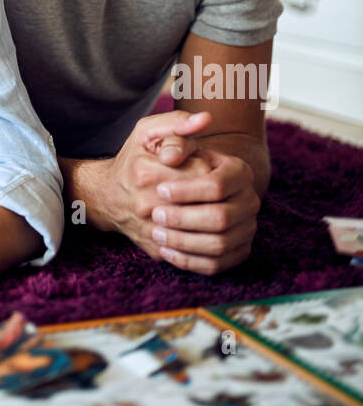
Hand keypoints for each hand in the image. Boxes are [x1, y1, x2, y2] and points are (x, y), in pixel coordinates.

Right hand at [95, 109, 214, 254]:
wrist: (106, 197)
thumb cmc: (132, 160)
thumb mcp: (147, 132)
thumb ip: (177, 123)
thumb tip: (206, 119)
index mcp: (148, 172)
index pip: (202, 171)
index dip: (209, 166)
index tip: (201, 163)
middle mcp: (147, 205)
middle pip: (205, 201)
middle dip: (212, 191)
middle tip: (205, 185)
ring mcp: (152, 231)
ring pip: (203, 229)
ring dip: (211, 215)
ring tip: (204, 202)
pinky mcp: (158, 251)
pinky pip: (194, 250)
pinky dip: (204, 237)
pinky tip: (200, 224)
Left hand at [149, 149, 260, 274]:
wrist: (194, 185)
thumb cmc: (181, 161)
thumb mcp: (176, 142)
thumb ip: (173, 140)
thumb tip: (168, 156)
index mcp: (240, 171)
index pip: (217, 186)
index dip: (187, 191)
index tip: (160, 190)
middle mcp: (249, 200)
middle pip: (220, 218)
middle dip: (183, 219)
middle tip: (156, 215)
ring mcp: (247, 228)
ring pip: (219, 244)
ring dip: (184, 242)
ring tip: (157, 233)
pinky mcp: (239, 251)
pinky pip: (216, 264)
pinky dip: (190, 261)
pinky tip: (166, 250)